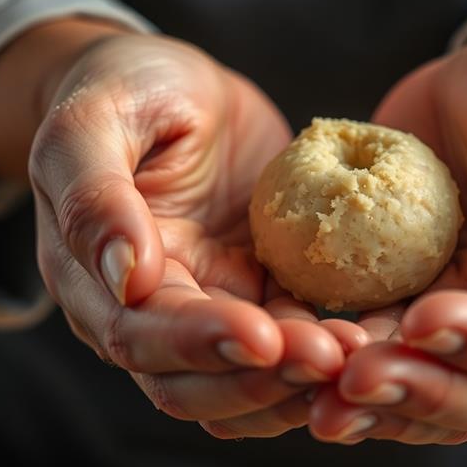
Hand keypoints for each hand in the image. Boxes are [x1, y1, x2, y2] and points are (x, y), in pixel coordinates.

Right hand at [0, 20, 361, 436]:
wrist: (174, 84)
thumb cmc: (124, 88)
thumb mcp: (94, 121)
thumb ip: (95, 194)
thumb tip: (126, 277)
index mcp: (95, 277)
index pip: (139, 332)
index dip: (198, 342)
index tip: (260, 338)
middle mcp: (150, 309)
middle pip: (194, 379)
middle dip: (260, 379)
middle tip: (328, 359)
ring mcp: (210, 305)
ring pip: (245, 378)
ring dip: (297, 382)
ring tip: (359, 355)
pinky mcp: (259, 292)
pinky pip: (291, 339)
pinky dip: (326, 350)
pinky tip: (372, 337)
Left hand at [309, 19, 466, 443]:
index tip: (424, 319)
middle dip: (419, 392)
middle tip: (355, 377)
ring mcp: (452, 324)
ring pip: (421, 397)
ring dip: (373, 405)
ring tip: (318, 402)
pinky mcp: (397, 309)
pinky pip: (371, 358)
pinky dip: (337, 375)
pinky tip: (294, 369)